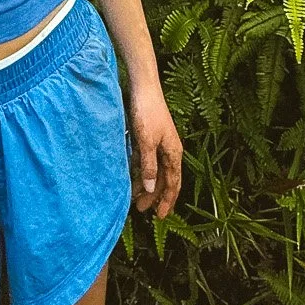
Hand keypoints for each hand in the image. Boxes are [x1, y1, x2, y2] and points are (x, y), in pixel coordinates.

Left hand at [127, 78, 181, 217]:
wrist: (143, 87)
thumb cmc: (147, 113)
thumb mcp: (146, 142)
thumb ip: (148, 165)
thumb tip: (150, 189)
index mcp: (173, 153)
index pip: (172, 183)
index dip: (167, 201)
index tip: (160, 217)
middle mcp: (169, 150)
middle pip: (163, 179)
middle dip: (154, 196)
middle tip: (141, 210)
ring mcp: (159, 143)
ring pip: (154, 170)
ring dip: (145, 184)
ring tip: (133, 197)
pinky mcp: (149, 137)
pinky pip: (146, 160)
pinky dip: (139, 170)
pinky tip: (130, 176)